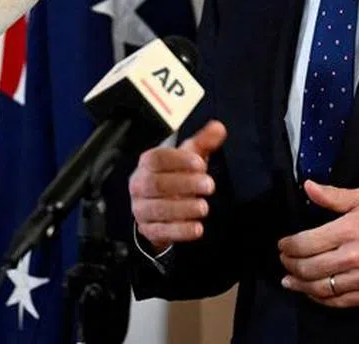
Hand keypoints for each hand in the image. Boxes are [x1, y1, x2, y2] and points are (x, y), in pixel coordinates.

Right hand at [129, 120, 226, 253]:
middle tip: (209, 186)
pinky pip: (161, 231)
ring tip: (204, 207)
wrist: (160, 208)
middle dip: (184, 184)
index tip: (201, 164)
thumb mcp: (189, 158)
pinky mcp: (147, 229)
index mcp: (147, 163)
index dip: (178, 160)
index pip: (156, 159)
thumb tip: (219, 127)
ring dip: (182, 209)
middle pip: (156, 184)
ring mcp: (140, 208)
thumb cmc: (175, 176)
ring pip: (157, 208)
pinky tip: (197, 229)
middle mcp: (139, 185)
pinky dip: (180, 231)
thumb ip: (203, 142)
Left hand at [277, 180, 358, 307]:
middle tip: (284, 261)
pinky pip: (338, 302)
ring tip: (290, 279)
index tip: (283, 245)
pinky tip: (312, 292)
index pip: (306, 242)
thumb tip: (308, 187)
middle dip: (290, 265)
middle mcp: (353, 256)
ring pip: (320, 288)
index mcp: (348, 230)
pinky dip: (320, 299)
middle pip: (309, 267)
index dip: (288, 246)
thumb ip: (333, 195)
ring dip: (300, 285)